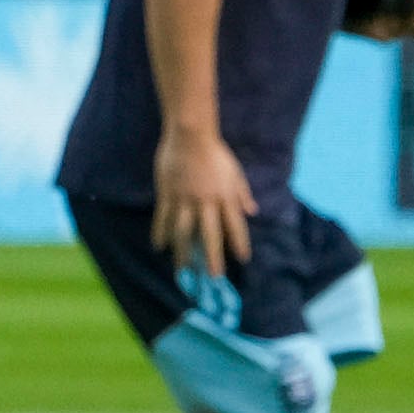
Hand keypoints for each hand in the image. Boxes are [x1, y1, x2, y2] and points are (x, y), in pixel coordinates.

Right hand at [150, 121, 251, 281]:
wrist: (190, 135)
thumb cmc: (215, 152)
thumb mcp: (235, 172)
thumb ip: (242, 193)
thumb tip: (253, 211)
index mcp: (225, 196)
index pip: (235, 225)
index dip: (240, 243)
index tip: (243, 259)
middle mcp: (207, 201)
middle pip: (210, 235)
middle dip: (212, 257)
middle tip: (213, 277)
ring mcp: (185, 199)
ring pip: (184, 231)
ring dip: (184, 252)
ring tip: (183, 270)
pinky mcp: (168, 194)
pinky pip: (164, 218)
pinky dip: (161, 233)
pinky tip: (160, 247)